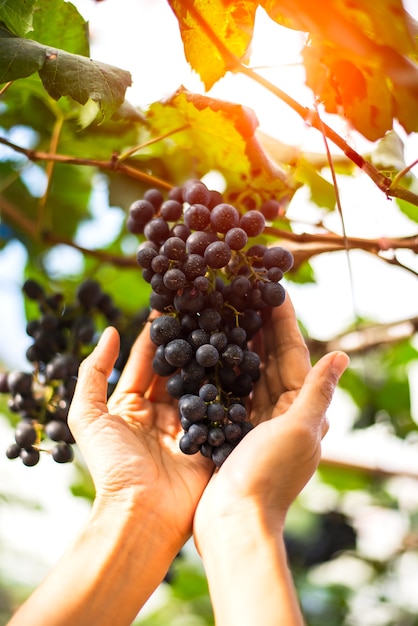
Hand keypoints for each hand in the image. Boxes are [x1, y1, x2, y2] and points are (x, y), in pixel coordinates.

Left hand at [68, 322, 212, 546]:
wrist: (142, 513)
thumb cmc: (112, 466)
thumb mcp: (87, 417)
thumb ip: (92, 373)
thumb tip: (109, 332)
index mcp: (132, 405)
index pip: (146, 361)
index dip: (156, 334)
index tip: (169, 304)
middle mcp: (161, 412)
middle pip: (176, 369)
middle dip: (188, 341)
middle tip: (203, 310)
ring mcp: (187, 425)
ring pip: (200, 383)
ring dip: (210, 359)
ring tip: (225, 327)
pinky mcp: (209, 439)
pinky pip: (219, 408)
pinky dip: (229, 387)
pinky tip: (242, 362)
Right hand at [194, 295, 348, 547]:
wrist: (235, 521)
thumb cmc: (270, 476)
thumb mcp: (299, 431)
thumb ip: (317, 392)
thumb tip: (340, 355)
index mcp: (300, 407)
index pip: (293, 352)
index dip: (283, 319)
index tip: (272, 286)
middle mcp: (279, 410)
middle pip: (269, 357)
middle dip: (258, 323)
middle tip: (242, 290)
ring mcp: (253, 418)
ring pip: (247, 369)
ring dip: (238, 340)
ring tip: (224, 309)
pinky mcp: (230, 428)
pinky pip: (227, 389)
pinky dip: (220, 366)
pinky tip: (206, 348)